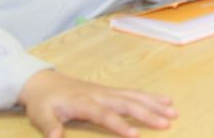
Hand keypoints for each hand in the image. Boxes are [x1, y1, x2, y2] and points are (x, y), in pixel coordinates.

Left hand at [19, 70, 175, 137]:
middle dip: (149, 113)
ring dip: (155, 104)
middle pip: (128, 104)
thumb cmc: (43, 102)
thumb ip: (49, 126)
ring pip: (135, 97)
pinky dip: (151, 97)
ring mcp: (108, 91)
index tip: (136, 135)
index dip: (120, 125)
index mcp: (84, 102)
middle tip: (167, 123)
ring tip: (173, 112)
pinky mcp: (111, 91)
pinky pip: (134, 93)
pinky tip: (165, 101)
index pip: (105, 114)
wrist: (44, 82)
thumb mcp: (40, 115)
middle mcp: (101, 95)